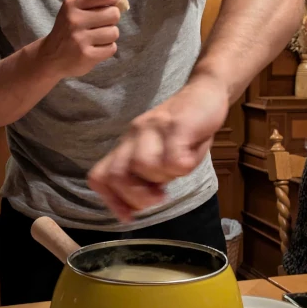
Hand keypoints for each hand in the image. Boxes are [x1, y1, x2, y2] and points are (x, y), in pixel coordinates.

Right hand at [39, 0, 123, 78]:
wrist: (50, 58)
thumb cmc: (68, 30)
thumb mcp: (76, 10)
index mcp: (71, 5)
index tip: (115, 2)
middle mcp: (74, 20)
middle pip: (113, 14)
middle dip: (111, 20)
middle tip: (100, 25)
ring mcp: (80, 39)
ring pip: (114, 32)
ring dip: (109, 36)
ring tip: (96, 38)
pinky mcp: (87, 56)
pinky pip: (111, 48)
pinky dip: (107, 49)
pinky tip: (95, 48)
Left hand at [88, 75, 229, 221]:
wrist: (206, 91)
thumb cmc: (185, 130)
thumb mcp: (161, 153)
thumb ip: (148, 176)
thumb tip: (138, 206)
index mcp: (127, 145)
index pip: (100, 177)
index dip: (111, 201)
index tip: (130, 216)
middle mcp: (134, 135)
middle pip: (116, 175)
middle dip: (138, 196)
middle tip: (161, 194)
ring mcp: (153, 128)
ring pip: (144, 165)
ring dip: (165, 177)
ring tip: (179, 168)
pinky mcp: (176, 125)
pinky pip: (173, 158)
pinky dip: (184, 167)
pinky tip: (191, 158)